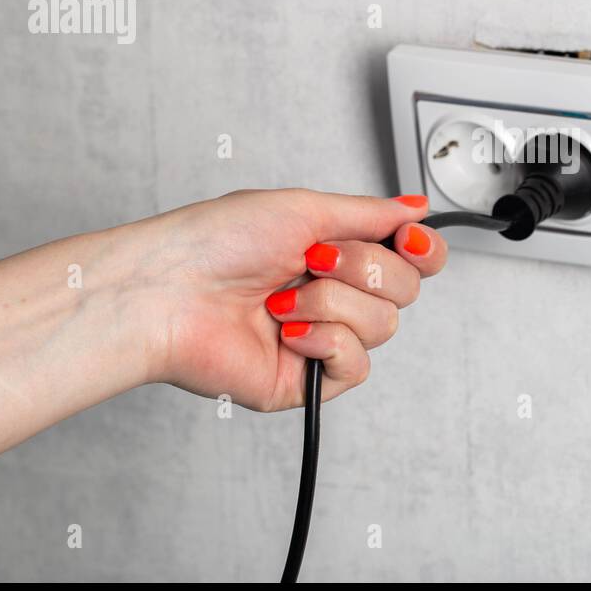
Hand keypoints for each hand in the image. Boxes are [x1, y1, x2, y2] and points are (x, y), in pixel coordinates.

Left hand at [140, 189, 447, 410]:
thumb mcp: (303, 209)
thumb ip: (368, 213)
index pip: (410, 259)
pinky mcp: (306, 382)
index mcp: (334, 252)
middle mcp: (333, 295)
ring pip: (384, 326)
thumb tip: (417, 208)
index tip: (408, 239)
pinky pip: (355, 366)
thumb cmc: (214, 243)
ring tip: (281, 299)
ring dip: (332, 303)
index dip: (424, 251)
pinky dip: (324, 342)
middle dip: (364, 268)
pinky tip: (286, 332)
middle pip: (405, 290)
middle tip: (314, 259)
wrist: (166, 294)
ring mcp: (321, 338)